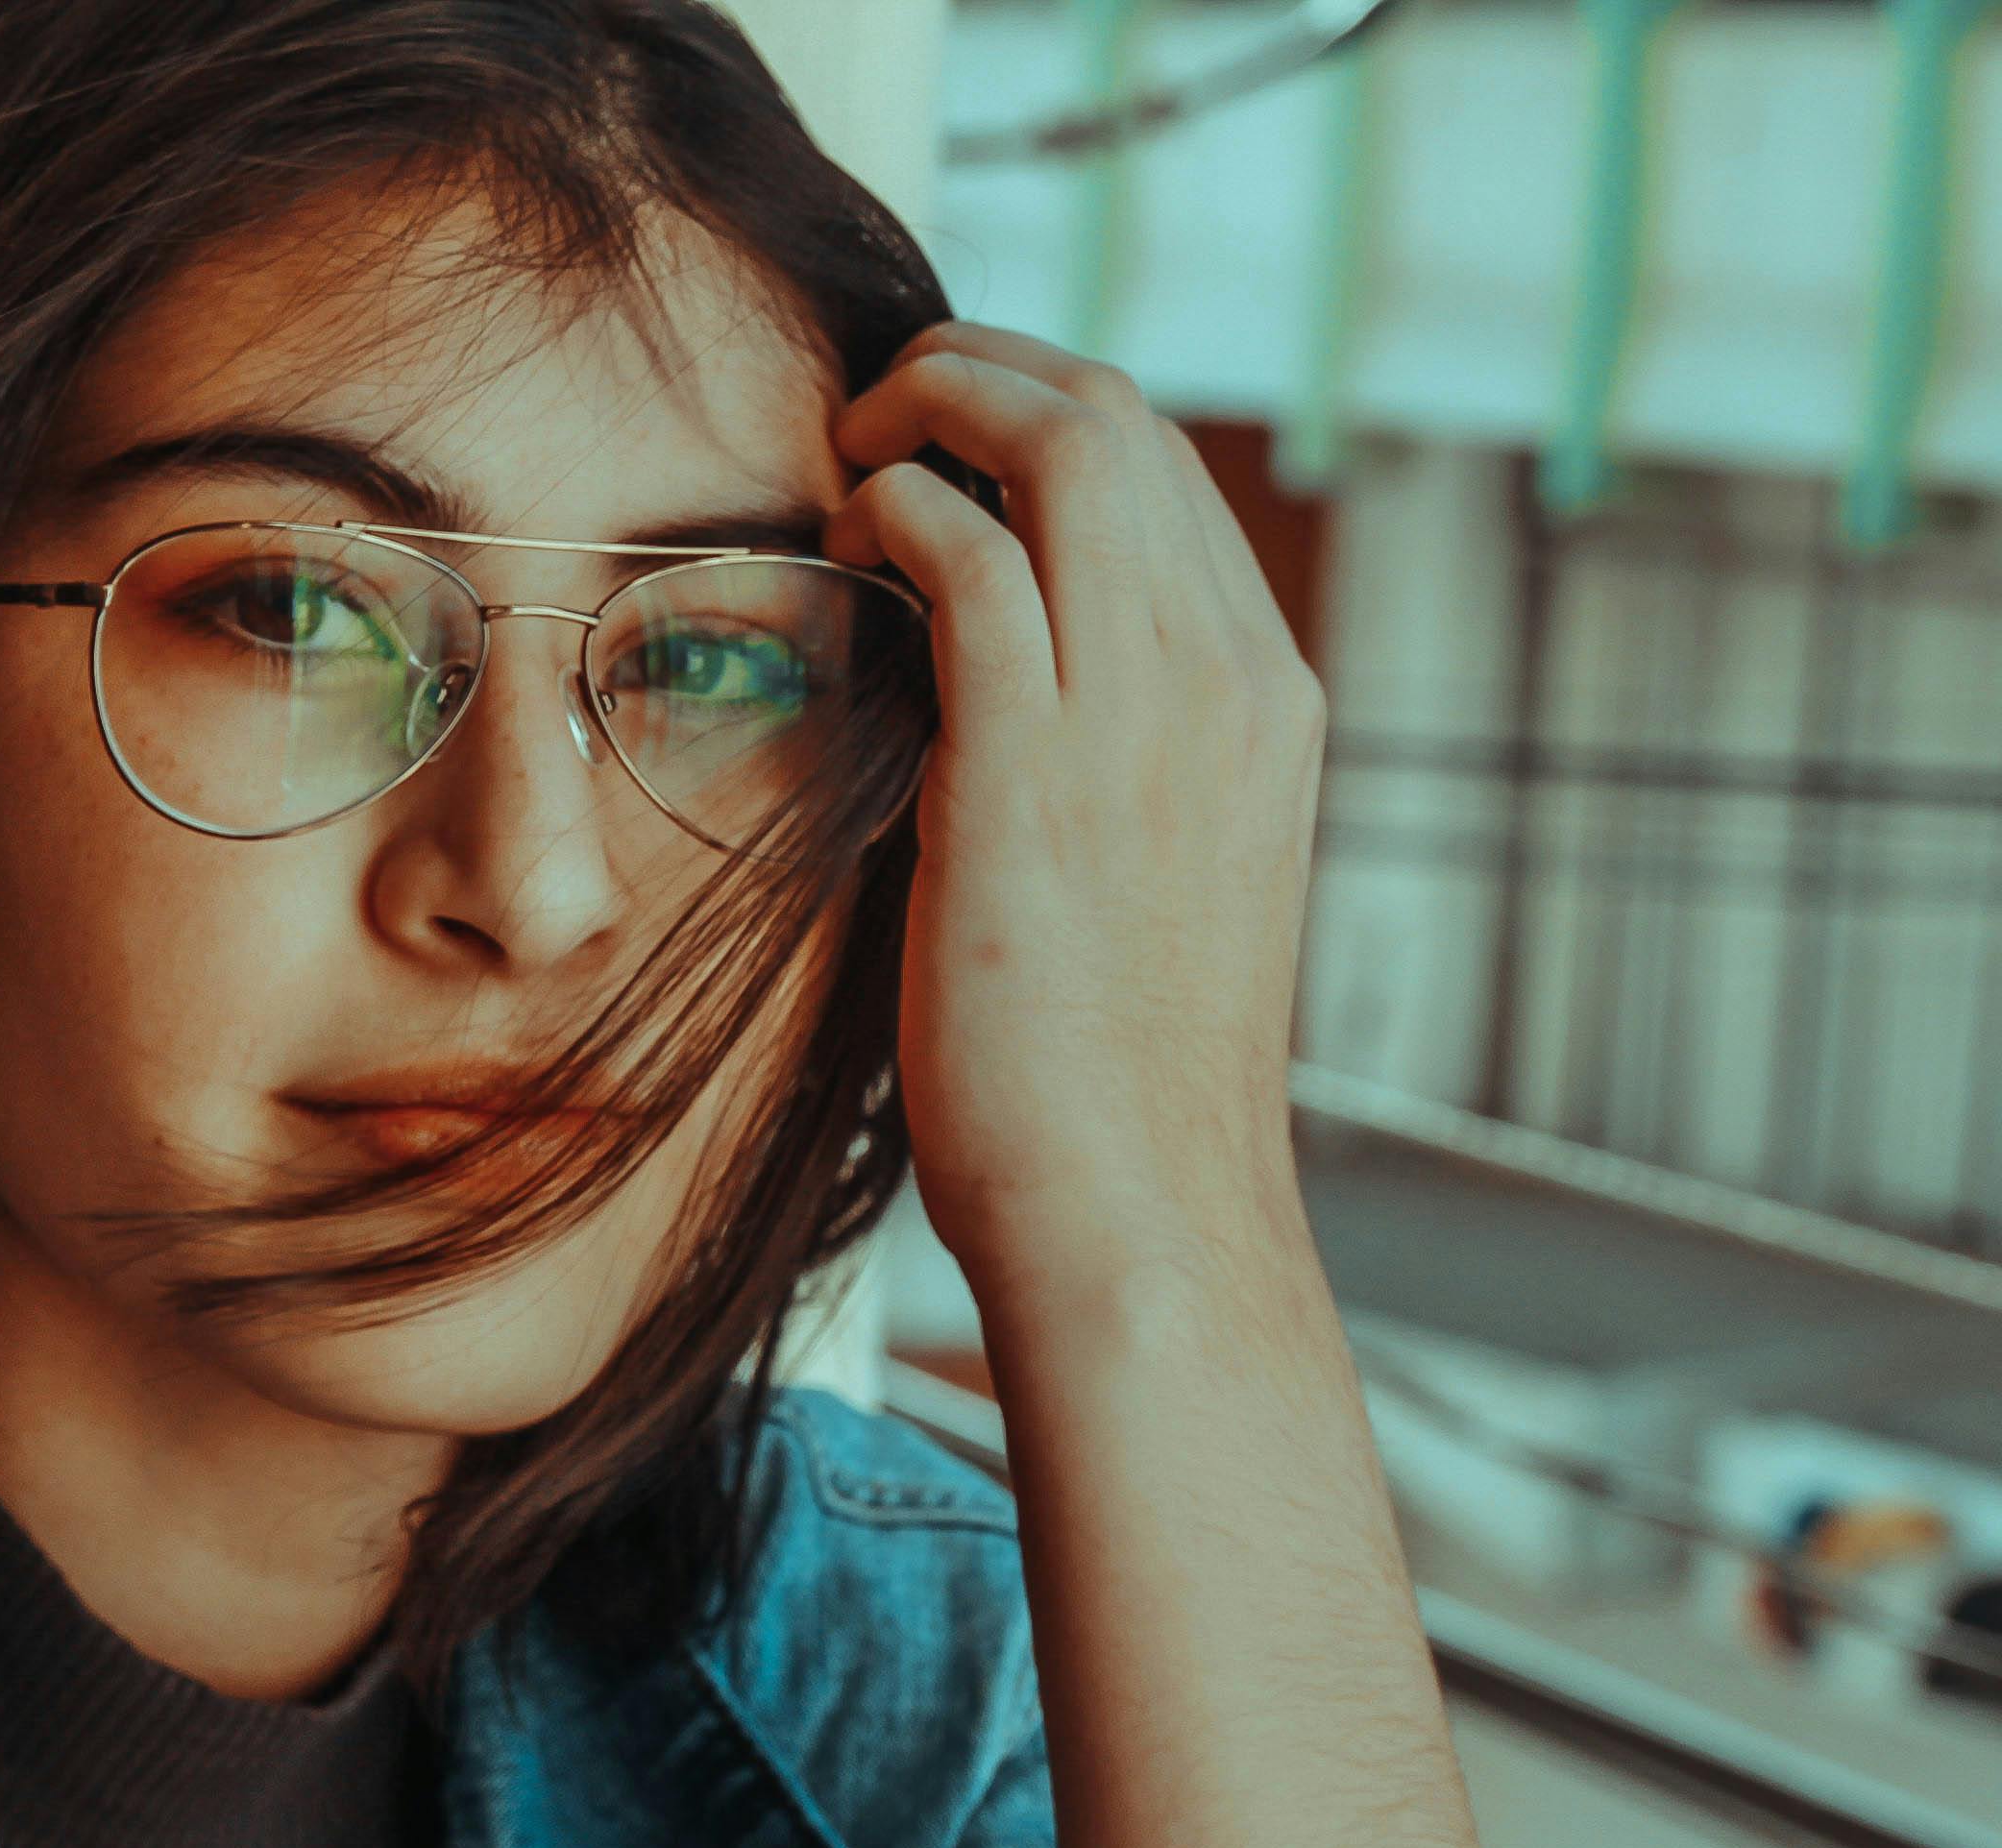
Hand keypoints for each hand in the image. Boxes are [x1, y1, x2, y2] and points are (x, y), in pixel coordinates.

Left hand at [826, 323, 1326, 1290]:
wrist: (1140, 1210)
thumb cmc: (1113, 1081)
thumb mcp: (1151, 884)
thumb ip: (1100, 765)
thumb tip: (981, 697)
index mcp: (1268, 703)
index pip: (1171, 479)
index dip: (1050, 418)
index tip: (953, 436)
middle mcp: (1232, 681)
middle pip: (1128, 420)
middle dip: (995, 368)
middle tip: (887, 399)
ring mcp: (1151, 715)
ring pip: (1071, 444)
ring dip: (942, 401)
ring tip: (855, 436)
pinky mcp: (1041, 768)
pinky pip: (978, 558)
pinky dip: (905, 506)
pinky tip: (849, 531)